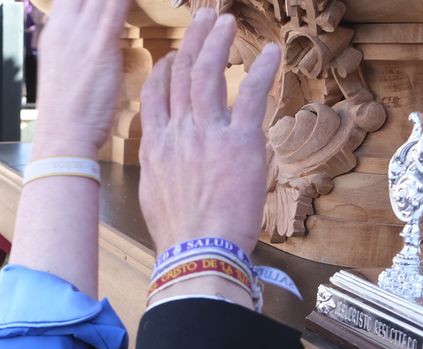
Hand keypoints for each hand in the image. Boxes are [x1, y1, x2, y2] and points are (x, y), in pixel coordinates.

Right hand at [28, 0, 131, 158]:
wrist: (62, 138)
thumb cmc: (68, 115)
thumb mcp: (65, 71)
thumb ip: (78, 50)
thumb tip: (93, 42)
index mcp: (54, 32)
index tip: (104, 2)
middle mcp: (64, 27)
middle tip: (121, 4)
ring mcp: (80, 34)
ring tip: (130, 2)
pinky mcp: (100, 46)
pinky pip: (116, 6)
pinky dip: (126, 1)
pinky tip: (141, 1)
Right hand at [139, 12, 279, 255]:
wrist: (198, 251)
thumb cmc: (181, 236)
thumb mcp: (157, 198)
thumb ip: (164, 172)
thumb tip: (172, 168)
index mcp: (155, 147)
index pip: (155, 96)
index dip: (164, 70)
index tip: (172, 56)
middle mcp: (177, 133)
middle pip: (180, 74)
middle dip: (192, 42)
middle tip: (203, 19)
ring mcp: (206, 134)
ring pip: (207, 74)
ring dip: (216, 42)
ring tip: (225, 21)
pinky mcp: (239, 141)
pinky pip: (248, 95)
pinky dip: (259, 70)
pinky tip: (268, 53)